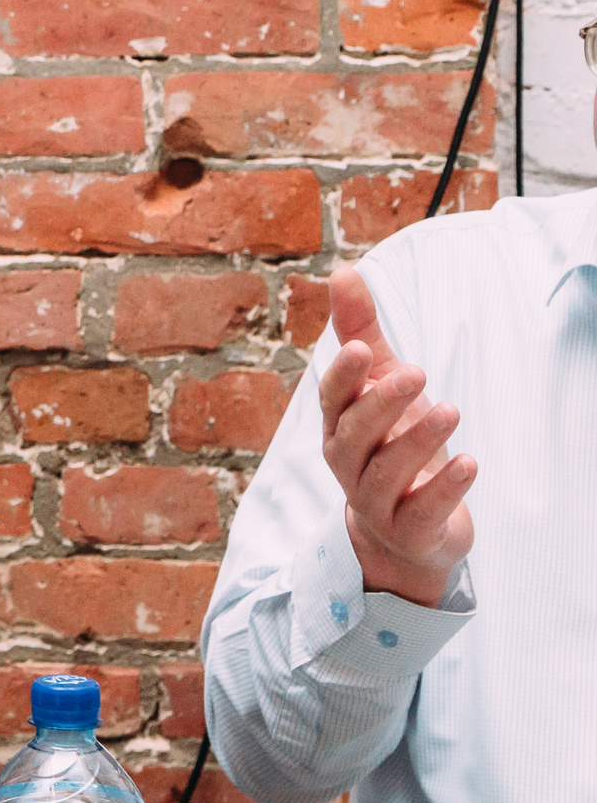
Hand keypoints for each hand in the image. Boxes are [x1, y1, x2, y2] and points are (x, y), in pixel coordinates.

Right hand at [319, 265, 474, 607]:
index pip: (333, 398)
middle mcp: (348, 461)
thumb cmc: (387, 443)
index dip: (345, 375)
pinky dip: (444, 488)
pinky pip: (422, 510)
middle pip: (355, 433)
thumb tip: (343, 271)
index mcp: (339, 424)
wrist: (400, 531)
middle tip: (417, 373)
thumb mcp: (379, 385)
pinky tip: (469, 462)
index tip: (363, 347)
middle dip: (382, 403)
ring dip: (418, 441)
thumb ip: (361, 330)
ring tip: (451, 410)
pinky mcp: (409, 528)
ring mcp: (375, 499)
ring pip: (387, 472)